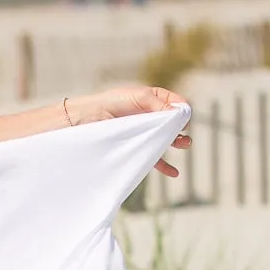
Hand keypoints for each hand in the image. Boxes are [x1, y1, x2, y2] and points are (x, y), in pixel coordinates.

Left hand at [64, 85, 191, 176]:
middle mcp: (147, 115)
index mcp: (149, 99)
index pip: (172, 102)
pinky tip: (173, 172)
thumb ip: (159, 104)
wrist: (85, 120)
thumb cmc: (108, 104)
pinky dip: (164, 165)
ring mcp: (141, 132)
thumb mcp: (138, 97)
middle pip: (172, 122)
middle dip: (181, 128)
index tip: (183, 117)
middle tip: (184, 135)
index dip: (180, 109)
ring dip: (177, 143)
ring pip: (164, 139)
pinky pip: (152, 157)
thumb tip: (179, 112)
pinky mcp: (133, 147)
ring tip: (183, 145)